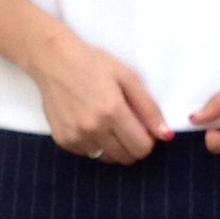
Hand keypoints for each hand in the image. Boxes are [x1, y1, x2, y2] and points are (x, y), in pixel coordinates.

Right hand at [31, 25, 172, 162]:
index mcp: (112, 111)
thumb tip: (166, 135)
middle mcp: (93, 128)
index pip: (141, 147)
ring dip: (113, 146)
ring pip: (107, 158)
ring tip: (106, 123)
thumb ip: (149, 108)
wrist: (53, 60)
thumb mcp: (127, 78)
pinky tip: (89, 123)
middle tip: (126, 125)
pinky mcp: (63, 141)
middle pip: (126, 157)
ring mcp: (76, 137)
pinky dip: (94, 144)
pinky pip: (88, 154)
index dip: (148, 140)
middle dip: (132, 145)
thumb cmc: (92, 64)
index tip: (143, 128)